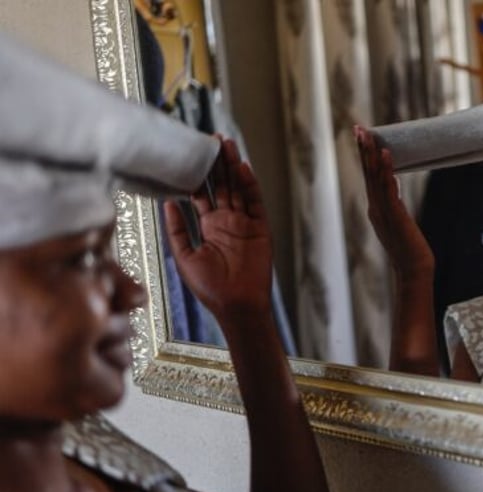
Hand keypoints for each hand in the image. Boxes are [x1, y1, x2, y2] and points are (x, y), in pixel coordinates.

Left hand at [164, 138, 273, 316]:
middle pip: (221, 185)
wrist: (237, 305)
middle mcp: (226, 221)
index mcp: (208, 227)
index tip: (190, 154)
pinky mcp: (260, 228)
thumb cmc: (210, 288)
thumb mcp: (185, 257)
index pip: (201, 194)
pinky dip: (249, 185)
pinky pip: (255, 203)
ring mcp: (244, 223)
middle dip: (216, 163)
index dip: (197, 175)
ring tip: (226, 145)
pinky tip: (242, 169)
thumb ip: (176, 230)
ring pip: (238, 189)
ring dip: (232, 167)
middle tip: (211, 140)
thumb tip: (167, 203)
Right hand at [354, 125, 434, 276]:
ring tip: (369, 135)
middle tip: (358, 128)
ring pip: (374, 177)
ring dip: (371, 155)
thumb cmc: (409, 250)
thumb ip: (393, 205)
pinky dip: (386, 169)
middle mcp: (375, 208)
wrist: (413, 270)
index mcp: (375, 209)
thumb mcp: (398, 223)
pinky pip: (388, 187)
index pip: (368, 177)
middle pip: (367, 173)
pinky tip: (386, 154)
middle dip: (363, 150)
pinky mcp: (395, 215)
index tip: (361, 137)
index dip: (364, 157)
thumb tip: (392, 186)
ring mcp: (383, 211)